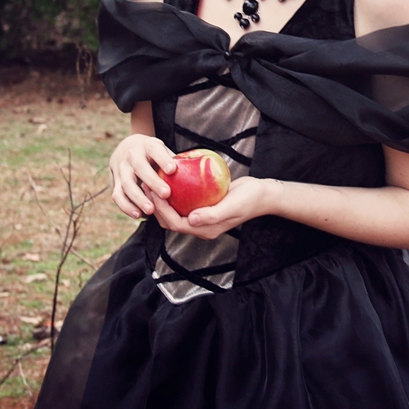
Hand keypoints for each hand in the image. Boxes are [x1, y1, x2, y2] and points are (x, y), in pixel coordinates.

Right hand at [110, 133, 175, 218]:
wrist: (129, 149)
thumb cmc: (155, 155)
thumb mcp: (165, 152)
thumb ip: (177, 161)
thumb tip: (201, 174)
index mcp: (148, 145)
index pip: (154, 149)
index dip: (163, 159)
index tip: (172, 170)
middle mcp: (132, 155)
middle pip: (140, 167)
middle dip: (152, 181)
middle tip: (166, 194)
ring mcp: (122, 168)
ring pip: (126, 183)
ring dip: (138, 198)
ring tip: (151, 210)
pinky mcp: (115, 182)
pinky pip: (117, 195)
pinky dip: (126, 206)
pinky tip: (139, 215)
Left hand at [148, 175, 279, 239]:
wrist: (262, 194)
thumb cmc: (249, 199)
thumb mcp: (232, 206)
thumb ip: (213, 215)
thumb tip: (191, 219)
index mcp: (205, 230)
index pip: (175, 224)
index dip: (161, 210)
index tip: (153, 191)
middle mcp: (201, 225)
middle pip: (171, 220)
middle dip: (156, 205)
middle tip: (146, 184)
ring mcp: (202, 216)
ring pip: (175, 211)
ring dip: (162, 200)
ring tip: (153, 181)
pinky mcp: (204, 206)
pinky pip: (184, 202)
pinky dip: (174, 194)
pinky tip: (170, 179)